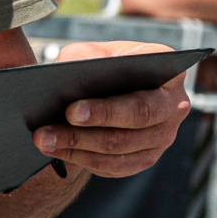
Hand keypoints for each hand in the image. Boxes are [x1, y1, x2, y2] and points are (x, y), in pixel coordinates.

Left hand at [30, 42, 191, 177]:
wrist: (106, 88)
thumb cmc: (100, 63)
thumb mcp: (92, 51)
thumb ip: (84, 60)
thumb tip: (68, 82)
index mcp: (169, 72)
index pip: (140, 96)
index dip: (106, 109)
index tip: (70, 110)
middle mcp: (174, 106)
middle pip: (130, 126)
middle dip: (87, 130)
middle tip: (47, 131)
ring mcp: (164, 136)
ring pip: (119, 149)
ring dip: (77, 147)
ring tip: (42, 140)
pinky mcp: (146, 157)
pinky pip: (115, 166)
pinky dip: (81, 158)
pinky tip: (55, 150)